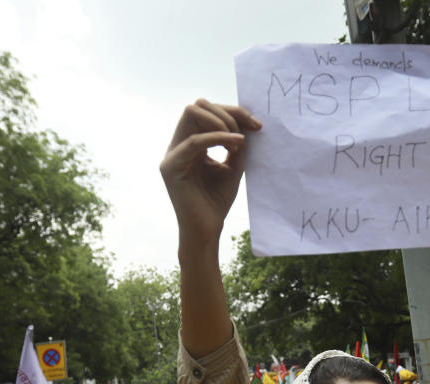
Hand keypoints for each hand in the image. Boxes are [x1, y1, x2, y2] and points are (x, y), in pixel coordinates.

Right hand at [160, 99, 261, 244]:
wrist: (206, 230)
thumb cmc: (216, 202)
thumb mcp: (232, 166)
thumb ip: (235, 144)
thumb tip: (246, 122)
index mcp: (190, 144)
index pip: (206, 112)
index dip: (233, 112)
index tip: (257, 125)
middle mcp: (177, 145)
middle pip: (198, 106)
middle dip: (227, 112)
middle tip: (248, 129)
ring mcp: (172, 154)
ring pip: (192, 113)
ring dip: (221, 121)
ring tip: (240, 140)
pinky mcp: (172, 166)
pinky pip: (195, 141)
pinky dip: (219, 137)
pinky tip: (236, 144)